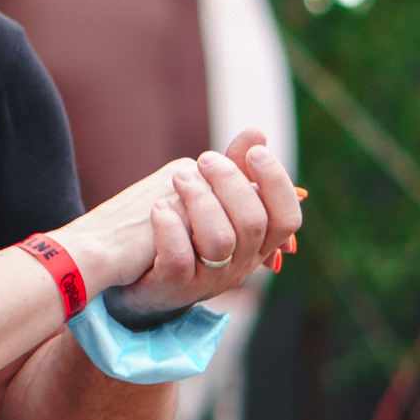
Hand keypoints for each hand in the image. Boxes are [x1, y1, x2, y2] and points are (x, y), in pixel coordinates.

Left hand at [90, 130, 302, 324]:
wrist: (132, 273)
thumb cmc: (180, 230)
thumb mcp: (211, 200)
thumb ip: (235, 170)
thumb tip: (257, 132)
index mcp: (257, 244)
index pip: (287, 218)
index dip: (276, 183)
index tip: (254, 153)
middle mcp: (240, 266)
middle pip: (252, 223)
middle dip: (229, 181)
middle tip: (203, 159)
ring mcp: (207, 280)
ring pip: (219, 241)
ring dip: (198, 199)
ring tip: (178, 178)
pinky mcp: (172, 286)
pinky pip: (179, 258)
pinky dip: (170, 226)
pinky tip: (158, 207)